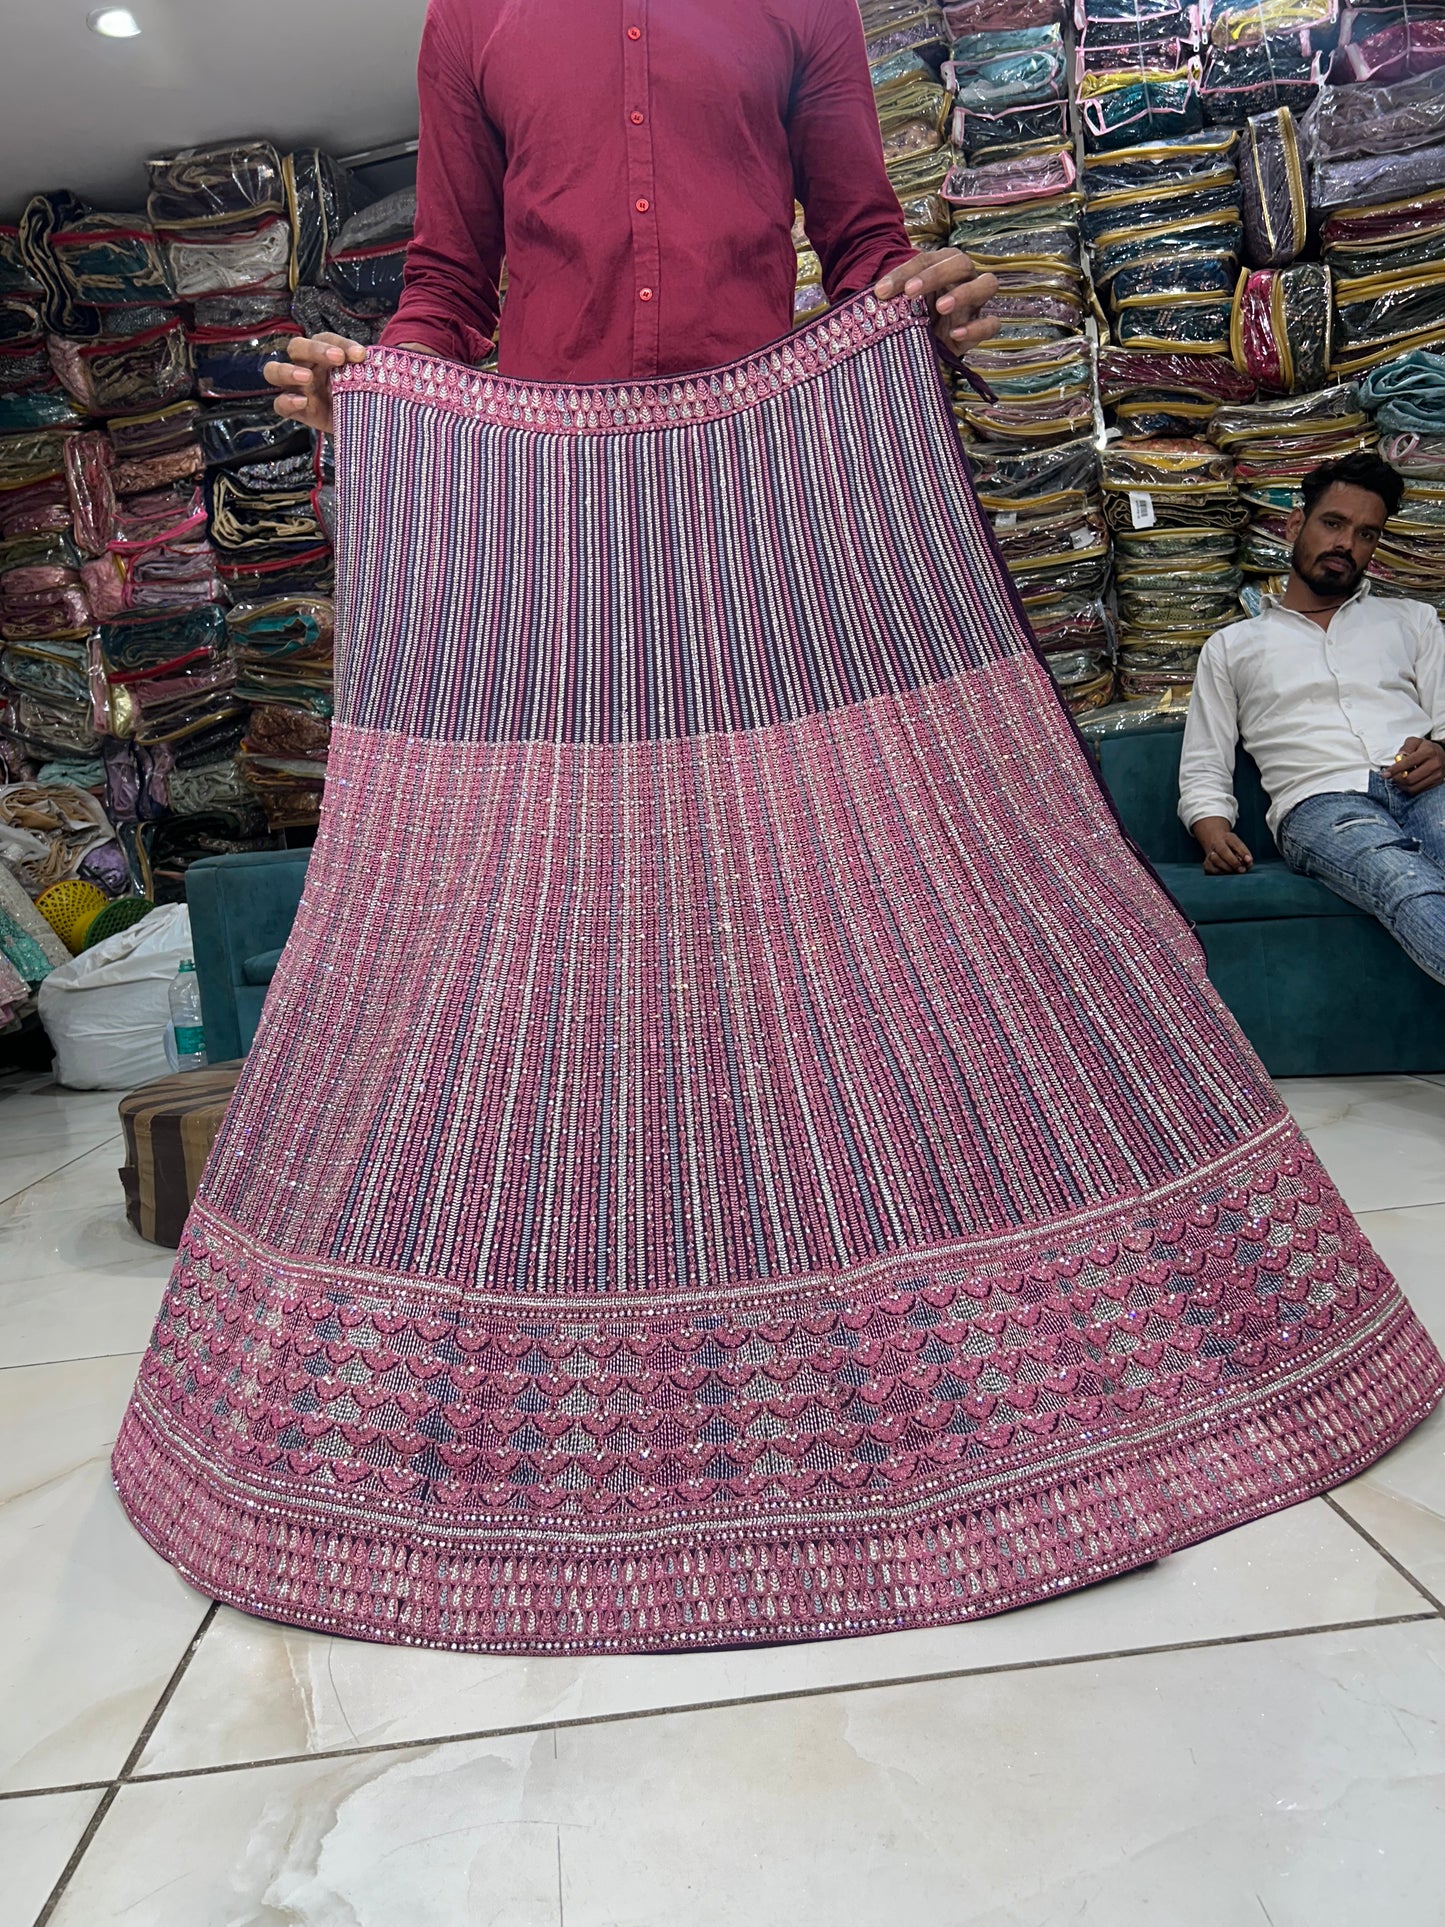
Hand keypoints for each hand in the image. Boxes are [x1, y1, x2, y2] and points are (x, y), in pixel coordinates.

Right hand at [263, 333, 366, 435]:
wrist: (364, 425)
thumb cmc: (363, 396)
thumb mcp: (368, 381)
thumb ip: (371, 370)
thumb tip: (384, 358)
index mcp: (323, 354)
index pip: (325, 339)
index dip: (341, 343)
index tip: (360, 355)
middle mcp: (306, 366)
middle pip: (296, 347)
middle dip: (314, 350)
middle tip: (337, 359)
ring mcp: (297, 388)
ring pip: (274, 371)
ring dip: (288, 371)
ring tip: (306, 377)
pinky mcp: (296, 411)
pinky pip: (279, 404)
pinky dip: (287, 401)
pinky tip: (302, 402)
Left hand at [874, 249, 999, 353]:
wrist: (926, 346)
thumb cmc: (912, 317)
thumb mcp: (899, 306)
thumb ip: (890, 298)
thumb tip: (869, 296)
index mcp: (942, 265)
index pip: (926, 259)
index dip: (904, 272)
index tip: (881, 291)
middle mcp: (963, 278)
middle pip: (961, 263)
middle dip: (935, 275)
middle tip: (911, 292)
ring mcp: (976, 302)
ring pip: (987, 284)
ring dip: (964, 293)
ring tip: (941, 307)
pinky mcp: (981, 327)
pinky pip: (992, 323)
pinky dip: (977, 327)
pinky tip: (955, 334)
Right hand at [1194, 816, 1252, 874]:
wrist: (1214, 842)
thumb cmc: (1230, 846)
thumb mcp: (1238, 845)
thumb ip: (1245, 853)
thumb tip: (1249, 863)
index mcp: (1227, 838)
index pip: (1236, 844)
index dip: (1243, 852)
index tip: (1249, 860)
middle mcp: (1216, 844)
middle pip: (1223, 851)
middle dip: (1233, 862)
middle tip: (1242, 870)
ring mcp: (1209, 853)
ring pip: (1216, 860)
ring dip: (1227, 868)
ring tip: (1233, 871)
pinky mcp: (1206, 864)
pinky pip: (1212, 870)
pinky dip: (1220, 872)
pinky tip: (1226, 872)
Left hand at [1385, 736, 1444, 796]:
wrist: (1442, 754)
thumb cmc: (1425, 748)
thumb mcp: (1415, 742)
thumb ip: (1405, 748)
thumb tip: (1399, 758)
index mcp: (1428, 752)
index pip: (1408, 763)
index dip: (1395, 769)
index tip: (1385, 774)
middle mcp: (1434, 764)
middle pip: (1410, 779)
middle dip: (1397, 779)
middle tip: (1393, 776)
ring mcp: (1436, 775)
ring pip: (1413, 787)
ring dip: (1402, 785)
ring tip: (1399, 779)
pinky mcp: (1436, 783)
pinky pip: (1418, 790)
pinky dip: (1409, 788)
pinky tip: (1406, 782)